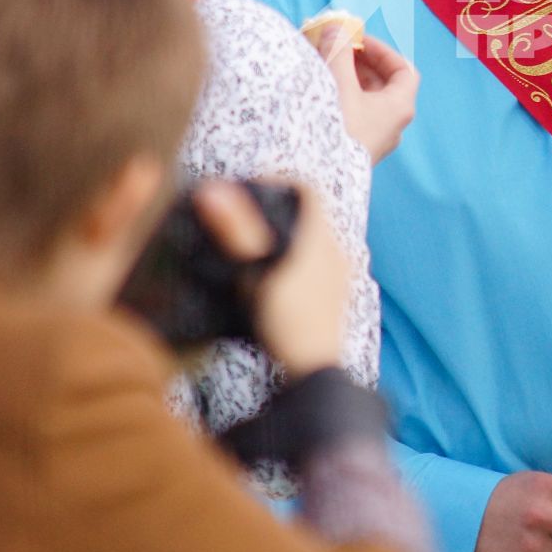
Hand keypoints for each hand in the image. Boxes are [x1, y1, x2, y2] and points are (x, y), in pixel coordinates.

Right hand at [193, 181, 350, 377]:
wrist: (315, 369)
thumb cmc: (286, 322)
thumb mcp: (254, 275)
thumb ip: (235, 231)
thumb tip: (211, 190)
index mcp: (320, 239)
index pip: (306, 189)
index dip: (277, 181)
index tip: (247, 190)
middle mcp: (336, 250)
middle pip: (309, 213)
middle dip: (276, 209)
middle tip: (243, 219)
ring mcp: (340, 273)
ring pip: (313, 238)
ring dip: (285, 235)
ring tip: (253, 247)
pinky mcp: (337, 293)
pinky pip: (317, 261)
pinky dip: (296, 257)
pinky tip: (271, 274)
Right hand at [321, 30, 418, 162]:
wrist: (317, 179)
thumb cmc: (336, 127)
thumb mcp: (338, 83)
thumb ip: (338, 52)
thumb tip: (337, 30)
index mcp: (399, 107)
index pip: (404, 71)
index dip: (383, 51)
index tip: (358, 41)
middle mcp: (392, 125)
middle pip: (384, 84)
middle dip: (360, 63)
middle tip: (336, 49)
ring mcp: (375, 139)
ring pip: (367, 100)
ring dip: (348, 79)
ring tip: (324, 66)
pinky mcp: (355, 149)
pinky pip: (355, 115)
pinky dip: (342, 98)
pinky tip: (320, 91)